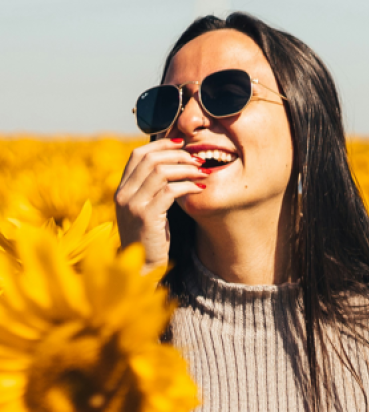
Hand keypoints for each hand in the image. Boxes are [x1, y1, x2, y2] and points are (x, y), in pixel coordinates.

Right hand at [114, 138, 205, 271]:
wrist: (142, 267)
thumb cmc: (151, 238)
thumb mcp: (148, 209)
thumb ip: (153, 189)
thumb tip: (173, 166)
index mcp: (122, 189)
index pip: (137, 154)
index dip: (161, 145)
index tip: (182, 144)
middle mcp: (123, 194)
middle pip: (150, 159)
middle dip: (178, 155)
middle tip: (198, 159)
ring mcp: (132, 204)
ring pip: (161, 172)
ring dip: (186, 169)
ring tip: (203, 172)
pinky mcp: (146, 216)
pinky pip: (170, 191)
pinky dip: (188, 186)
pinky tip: (200, 189)